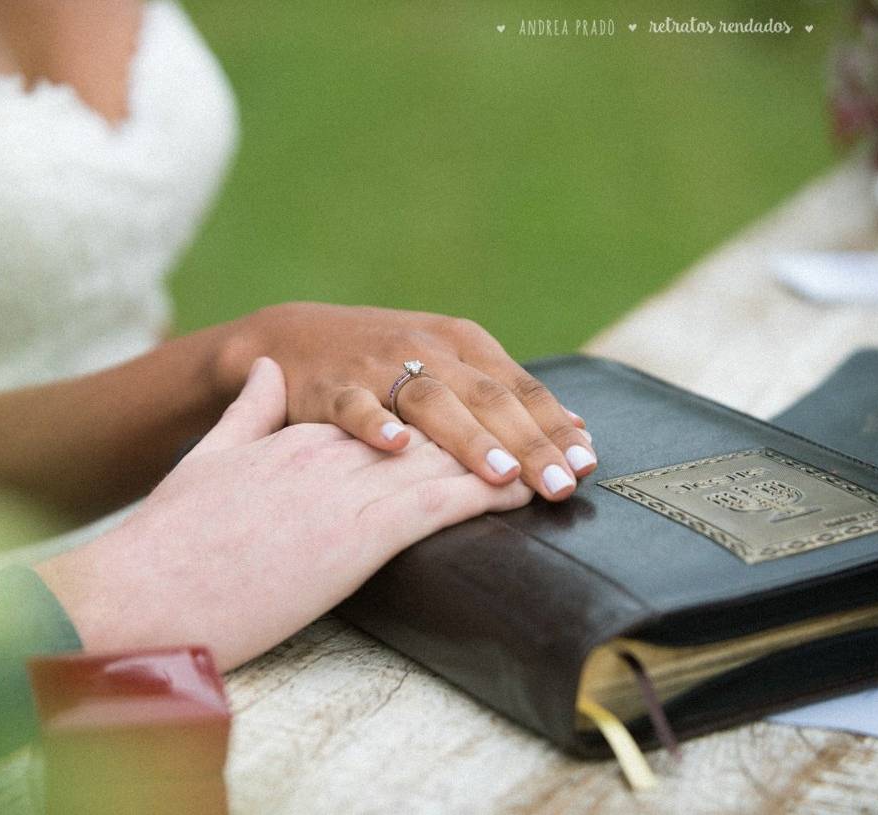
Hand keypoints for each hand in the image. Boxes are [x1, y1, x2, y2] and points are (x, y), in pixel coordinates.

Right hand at [34, 357, 531, 668]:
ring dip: (504, 460)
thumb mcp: (213, 456)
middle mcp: (334, 447)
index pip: (408, 404)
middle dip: (507, 432)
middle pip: (441, 421)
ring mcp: (343, 488)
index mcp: (309, 429)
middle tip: (561, 447)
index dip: (470, 410)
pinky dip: (473, 495)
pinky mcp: (350, 537)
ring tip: (552, 467)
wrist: (139, 584)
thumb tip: (263, 377)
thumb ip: (247, 412)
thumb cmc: (172, 532)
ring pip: (444, 457)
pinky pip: (428, 506)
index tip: (516, 417)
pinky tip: (507, 492)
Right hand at [226, 303, 595, 501]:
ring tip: (500, 474)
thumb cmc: (382, 362)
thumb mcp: (449, 365)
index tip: (587, 465)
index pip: (521, 389)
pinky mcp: (329, 386)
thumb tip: (576, 432)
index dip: (555, 427)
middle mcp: (427, 350)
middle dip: (528, 444)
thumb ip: (507, 396)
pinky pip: (353, 405)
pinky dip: (374, 423)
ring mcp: (377, 366)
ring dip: (468, 437)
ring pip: (432, 401)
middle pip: (488, 398)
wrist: (290, 338)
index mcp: (462, 344)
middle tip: (562, 485)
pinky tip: (396, 446)